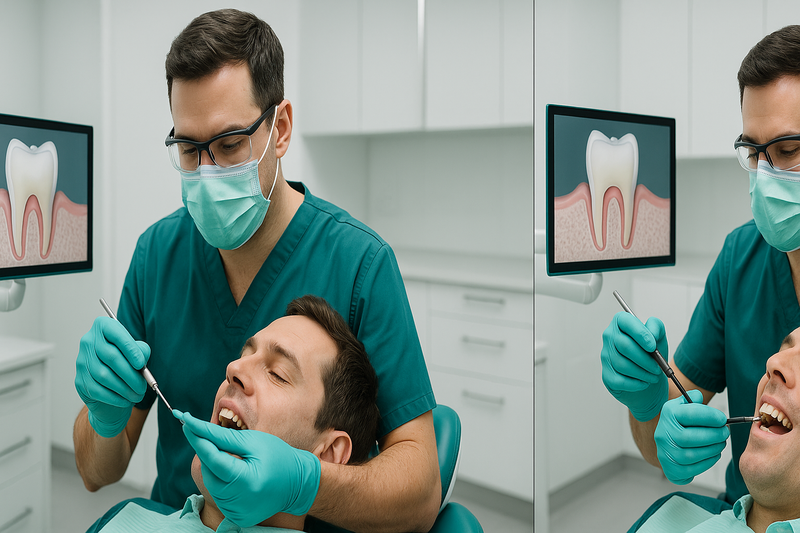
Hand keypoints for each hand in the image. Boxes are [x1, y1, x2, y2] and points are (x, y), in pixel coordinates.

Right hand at [75, 316, 149, 437]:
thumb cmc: (125, 363)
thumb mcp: (136, 352)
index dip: (130, 349)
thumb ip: (141, 351)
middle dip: (131, 374)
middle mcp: (88, 341)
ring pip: (104, 376)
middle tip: (143, 385)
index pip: (115, 333)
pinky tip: (125, 400)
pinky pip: (98, 390)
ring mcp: (82, 361)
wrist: (110, 384)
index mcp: (103, 327)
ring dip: (124, 388)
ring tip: (137, 394)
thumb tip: (141, 357)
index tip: (141, 364)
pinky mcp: (80, 381)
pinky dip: (114, 397)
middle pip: (111, 357)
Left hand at [176, 410, 320, 526]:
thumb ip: (223, 437)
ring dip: (217, 468)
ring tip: (239, 462)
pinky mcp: (237, 516)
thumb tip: (197, 429)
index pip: (212, 457)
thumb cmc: (278, 456)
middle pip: (209, 471)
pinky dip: (223, 482)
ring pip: (212, 483)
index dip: (197, 438)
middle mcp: (239, 500)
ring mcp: (237, 511)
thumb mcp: (253, 441)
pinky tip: (239, 476)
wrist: (298, 483)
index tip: (185, 421)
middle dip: (210, 453)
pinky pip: (220, 495)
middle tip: (225, 444)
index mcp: (246, 480)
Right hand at [601, 312, 668, 421]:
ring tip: (652, 375)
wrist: (649, 375)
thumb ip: (656, 327)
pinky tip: (643, 382)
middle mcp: (610, 337)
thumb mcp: (659, 337)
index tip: (652, 346)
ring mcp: (606, 356)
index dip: (640, 334)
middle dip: (645, 359)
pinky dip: (636, 384)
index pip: (625, 322)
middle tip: (657, 366)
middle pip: (624, 346)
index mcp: (620, 323)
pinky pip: (620, 380)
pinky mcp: (607, 375)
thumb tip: (651, 333)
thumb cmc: (651, 354)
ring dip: (642, 373)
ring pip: (622, 365)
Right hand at [655, 389, 728, 484]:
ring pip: (692, 455)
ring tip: (721, 443)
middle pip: (690, 437)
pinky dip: (707, 462)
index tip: (722, 419)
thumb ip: (692, 398)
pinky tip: (713, 454)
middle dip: (714, 435)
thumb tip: (698, 396)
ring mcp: (665, 453)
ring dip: (713, 449)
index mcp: (668, 415)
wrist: (667, 441)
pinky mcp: (671, 469)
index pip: (690, 414)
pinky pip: (692, 469)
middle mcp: (663, 434)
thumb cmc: (680, 422)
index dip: (710, 416)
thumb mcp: (682, 405)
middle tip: (725, 432)